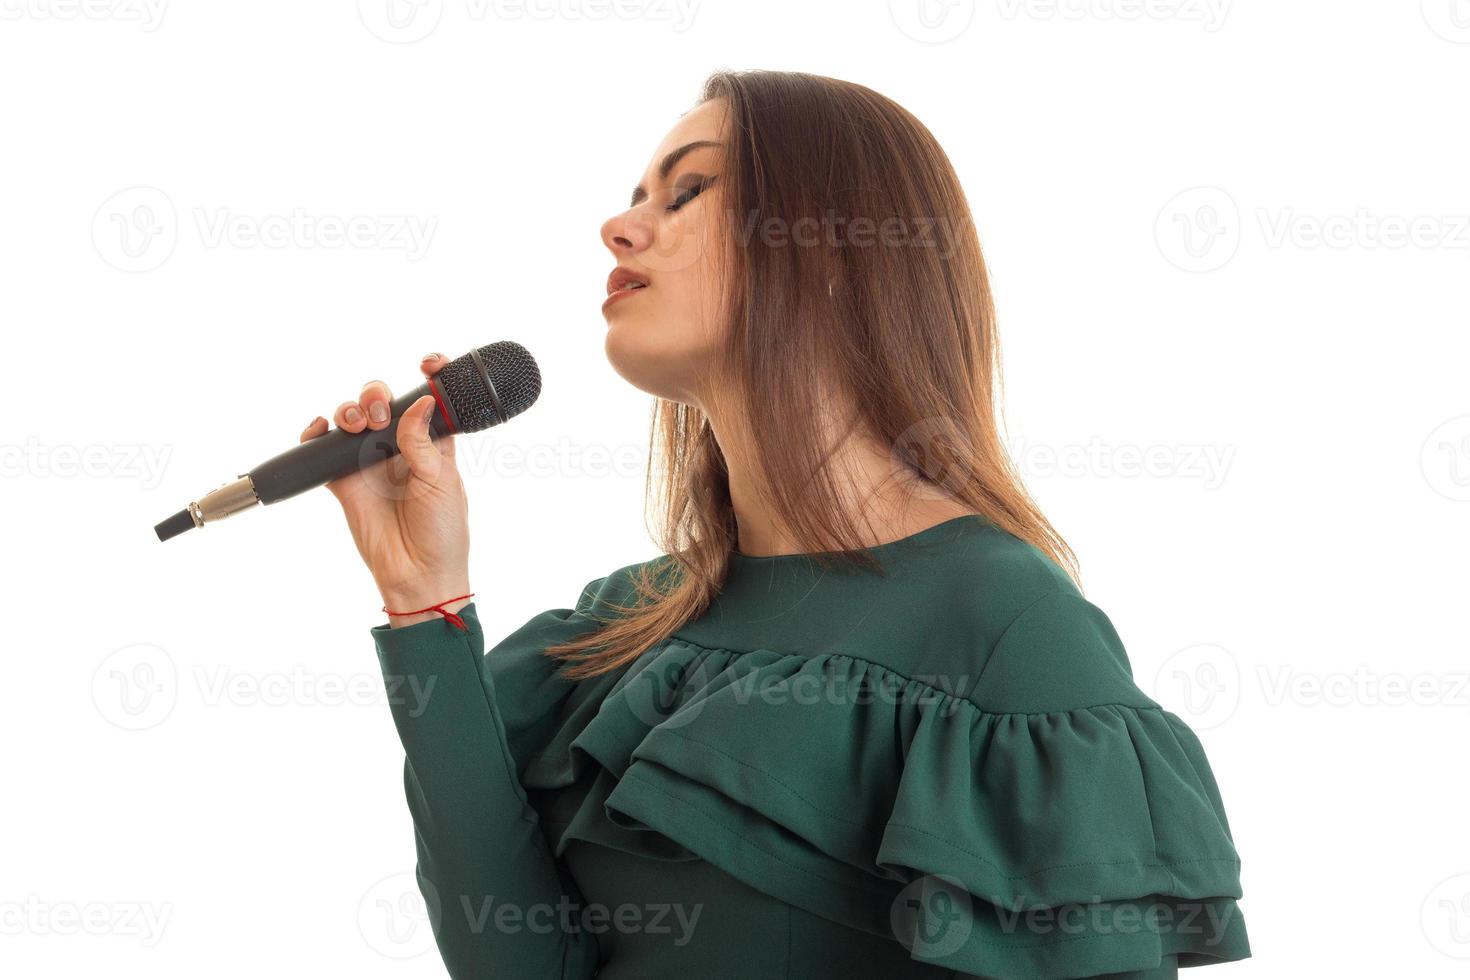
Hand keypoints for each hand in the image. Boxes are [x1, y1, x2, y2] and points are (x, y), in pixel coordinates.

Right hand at [299, 353, 470, 626]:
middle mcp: (399, 447)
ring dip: (350, 410)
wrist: (418, 575)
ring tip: (358, 425)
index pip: (429, 401)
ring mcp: (368, 462)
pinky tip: (321, 428)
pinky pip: (323, 449)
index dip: (429, 376)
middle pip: (382, 403)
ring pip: (352, 420)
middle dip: (375, 395)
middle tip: (378, 413)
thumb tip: (420, 402)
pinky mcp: (343, 480)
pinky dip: (316, 432)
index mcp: (433, 444)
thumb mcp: (441, 482)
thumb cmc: (443, 532)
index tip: (428, 361)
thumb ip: (424, 441)